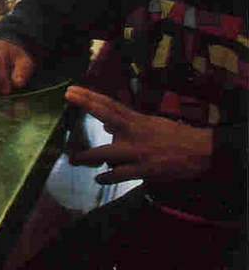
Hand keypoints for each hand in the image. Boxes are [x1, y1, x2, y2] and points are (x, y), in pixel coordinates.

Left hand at [65, 85, 213, 183]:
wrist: (201, 151)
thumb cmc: (176, 137)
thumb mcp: (152, 125)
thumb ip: (128, 126)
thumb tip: (107, 127)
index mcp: (137, 121)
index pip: (110, 105)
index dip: (90, 97)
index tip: (72, 90)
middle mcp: (135, 132)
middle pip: (106, 115)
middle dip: (86, 104)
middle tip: (67, 95)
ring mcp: (138, 151)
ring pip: (106, 152)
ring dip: (87, 155)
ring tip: (74, 158)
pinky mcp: (144, 169)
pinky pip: (120, 174)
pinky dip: (108, 177)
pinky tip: (99, 179)